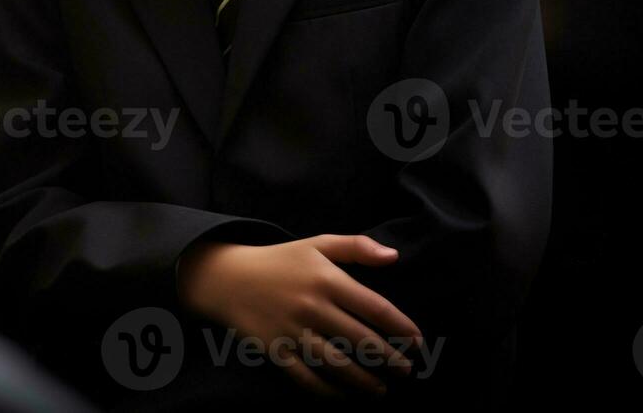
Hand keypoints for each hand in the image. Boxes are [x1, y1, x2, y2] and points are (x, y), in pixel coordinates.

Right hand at [177, 234, 422, 398]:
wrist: (225, 277)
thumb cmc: (279, 261)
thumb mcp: (316, 244)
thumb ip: (356, 247)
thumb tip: (394, 257)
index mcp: (326, 278)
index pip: (376, 308)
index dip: (403, 329)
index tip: (417, 343)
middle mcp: (312, 305)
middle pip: (362, 341)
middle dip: (390, 360)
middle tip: (406, 371)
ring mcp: (292, 330)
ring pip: (338, 365)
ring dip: (365, 382)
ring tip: (381, 390)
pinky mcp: (274, 350)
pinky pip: (307, 378)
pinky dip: (329, 392)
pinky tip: (344, 396)